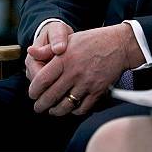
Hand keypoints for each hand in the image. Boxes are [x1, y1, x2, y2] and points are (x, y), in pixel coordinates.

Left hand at [28, 23, 144, 115]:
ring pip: (65, 106)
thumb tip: (31, 52)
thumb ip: (48, 49)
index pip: (42, 81)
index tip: (33, 94)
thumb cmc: (94, 40)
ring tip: (53, 110)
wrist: (120, 44)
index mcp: (65, 58)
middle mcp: (74, 72)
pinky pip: (82, 108)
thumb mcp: (70, 39)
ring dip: (56, 111)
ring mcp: (87, 83)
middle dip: (41, 105)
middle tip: (39, 106)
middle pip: (51, 97)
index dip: (33, 91)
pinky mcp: (98, 90)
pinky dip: (74, 111)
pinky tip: (72, 107)